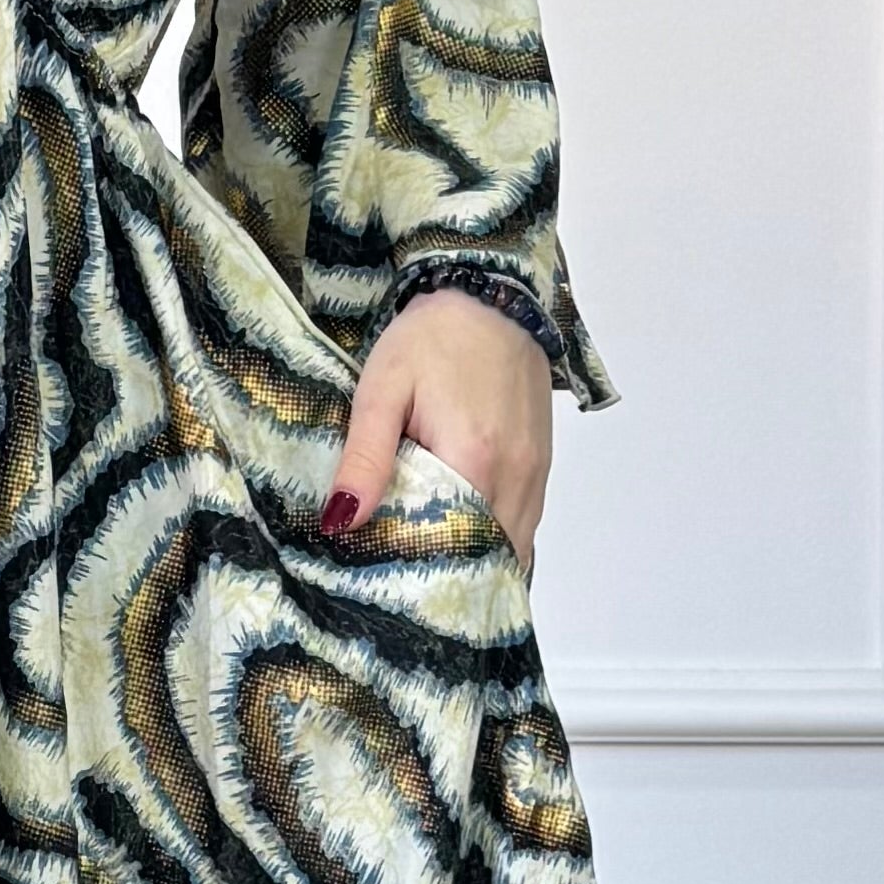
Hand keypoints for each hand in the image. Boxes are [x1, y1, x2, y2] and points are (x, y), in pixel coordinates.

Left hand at [317, 284, 550, 571]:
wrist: (492, 293)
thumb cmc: (433, 337)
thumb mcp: (383, 389)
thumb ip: (365, 458)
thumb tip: (341, 522)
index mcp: (474, 461)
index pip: (448, 547)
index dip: (416, 574)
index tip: (383, 585)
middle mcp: (516, 477)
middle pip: (485, 556)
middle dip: (447, 578)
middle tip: (401, 591)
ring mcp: (536, 474)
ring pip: (511, 547)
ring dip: (474, 564)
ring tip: (428, 575)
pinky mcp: (542, 465)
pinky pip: (524, 526)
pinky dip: (496, 543)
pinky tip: (464, 548)